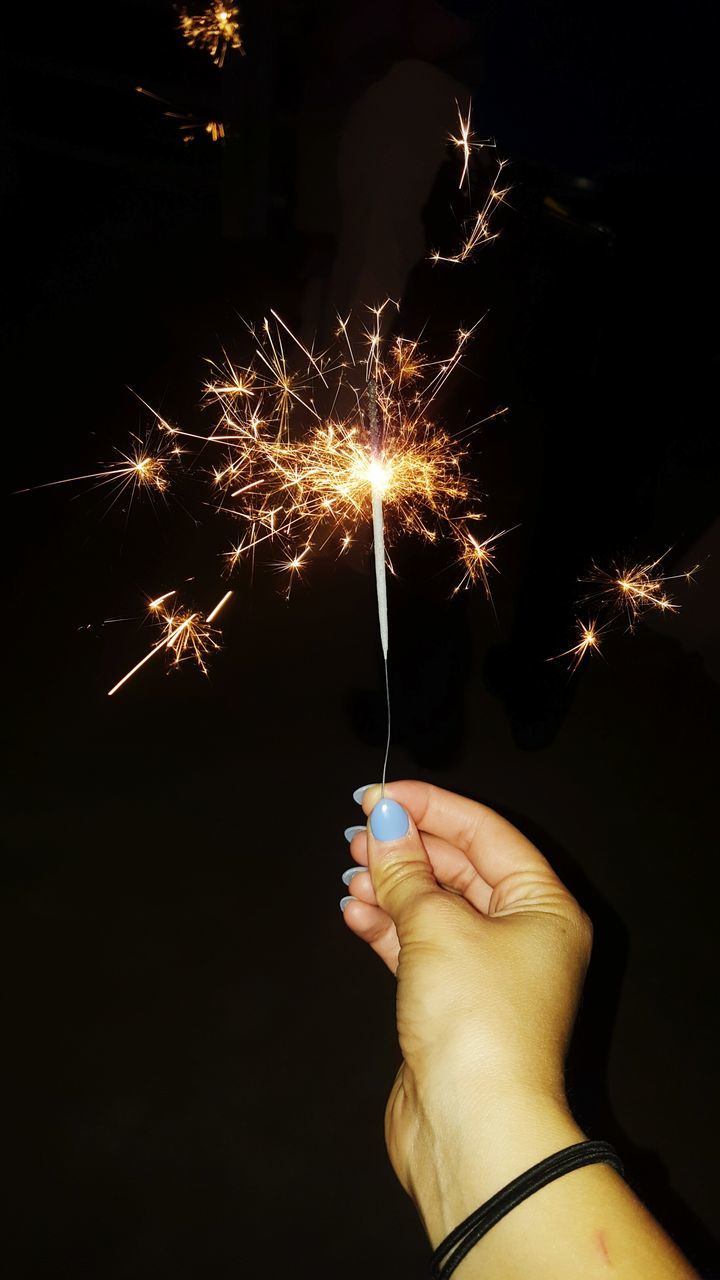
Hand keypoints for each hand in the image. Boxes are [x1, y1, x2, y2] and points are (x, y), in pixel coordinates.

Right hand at [341, 780, 592, 1240]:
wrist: (474, 1129)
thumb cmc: (475, 1019)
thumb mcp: (436, 928)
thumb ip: (406, 870)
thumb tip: (384, 820)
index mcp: (543, 905)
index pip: (485, 833)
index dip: (431, 807)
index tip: (379, 793)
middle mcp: (524, 934)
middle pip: (460, 869)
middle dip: (407, 847)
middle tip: (357, 832)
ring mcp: (488, 971)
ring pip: (435, 908)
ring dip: (391, 885)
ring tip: (350, 870)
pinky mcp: (454, 1004)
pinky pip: (419, 947)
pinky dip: (387, 926)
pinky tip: (353, 910)